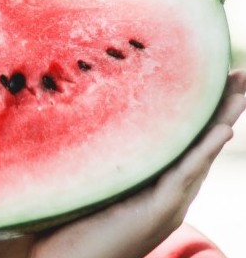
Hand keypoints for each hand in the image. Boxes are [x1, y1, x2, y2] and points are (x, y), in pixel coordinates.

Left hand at [29, 69, 245, 257]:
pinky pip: (185, 176)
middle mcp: (168, 193)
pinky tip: (222, 129)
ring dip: (222, 120)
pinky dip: (204, 151)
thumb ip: (101, 154)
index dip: (200, 111)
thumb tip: (87, 109)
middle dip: (223, 109)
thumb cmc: (68, 223)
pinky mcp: (158, 213)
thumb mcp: (90, 178)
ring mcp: (167, 205)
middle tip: (240, 75)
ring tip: (240, 89)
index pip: (184, 141)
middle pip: (200, 143)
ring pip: (200, 155)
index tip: (213, 78)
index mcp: (154, 184)